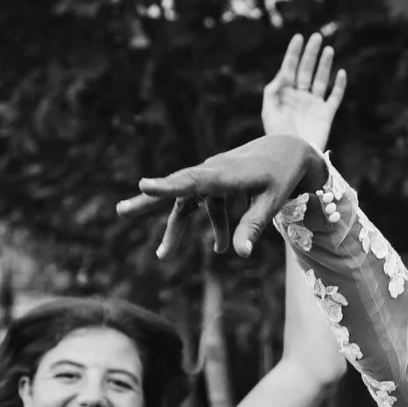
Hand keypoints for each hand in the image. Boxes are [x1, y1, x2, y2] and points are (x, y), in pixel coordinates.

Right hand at [116, 133, 329, 260]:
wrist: (287, 150)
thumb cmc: (281, 175)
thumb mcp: (271, 203)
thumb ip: (253, 227)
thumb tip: (240, 255)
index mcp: (224, 174)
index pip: (191, 181)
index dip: (167, 185)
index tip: (143, 186)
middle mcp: (212, 172)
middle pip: (175, 189)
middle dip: (148, 201)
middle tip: (120, 211)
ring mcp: (211, 177)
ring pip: (185, 202)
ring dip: (176, 229)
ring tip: (162, 256)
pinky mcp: (215, 183)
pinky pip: (206, 206)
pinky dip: (214, 226)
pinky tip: (220, 247)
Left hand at [260, 34, 346, 153]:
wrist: (293, 155)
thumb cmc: (278, 136)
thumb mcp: (269, 111)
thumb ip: (273, 90)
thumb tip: (283, 73)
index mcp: (285, 94)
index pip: (289, 68)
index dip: (294, 53)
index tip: (298, 37)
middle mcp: (300, 97)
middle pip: (306, 70)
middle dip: (311, 54)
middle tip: (316, 37)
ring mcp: (314, 105)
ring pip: (321, 80)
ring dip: (324, 65)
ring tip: (328, 49)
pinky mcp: (326, 114)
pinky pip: (334, 97)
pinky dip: (339, 85)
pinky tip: (340, 73)